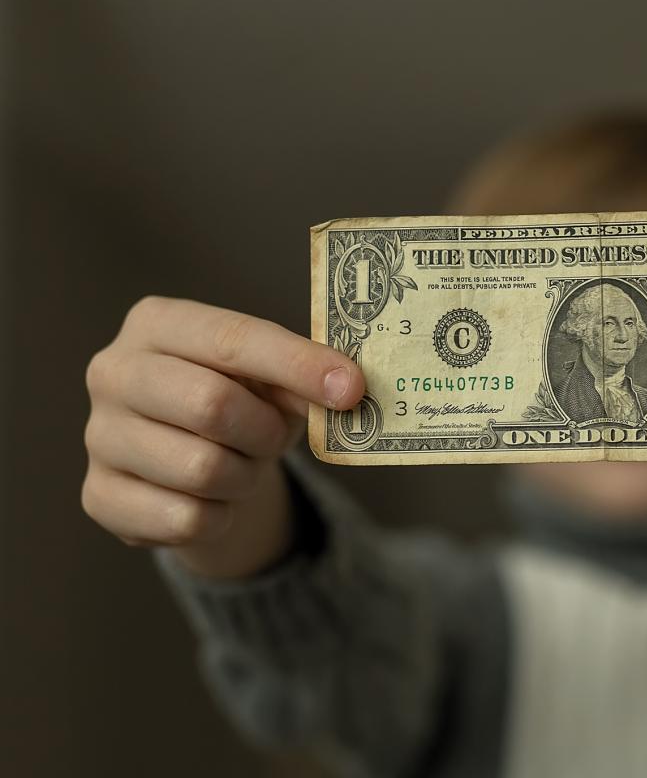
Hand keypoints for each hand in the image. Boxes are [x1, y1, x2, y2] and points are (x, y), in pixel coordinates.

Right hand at [82, 297, 363, 576]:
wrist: (190, 463)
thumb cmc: (238, 402)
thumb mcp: (270, 378)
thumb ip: (300, 376)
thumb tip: (344, 388)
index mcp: (157, 323)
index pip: (232, 338)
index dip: (297, 364)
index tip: (350, 388)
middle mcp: (114, 372)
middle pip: (210, 404)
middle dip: (264, 430)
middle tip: (277, 439)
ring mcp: (99, 435)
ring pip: (201, 469)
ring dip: (244, 476)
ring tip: (242, 465)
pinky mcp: (100, 496)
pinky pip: (186, 519)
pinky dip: (221, 515)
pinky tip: (214, 499)